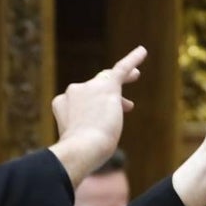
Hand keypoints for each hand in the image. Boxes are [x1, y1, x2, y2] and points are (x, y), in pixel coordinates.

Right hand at [49, 46, 144, 187]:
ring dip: (123, 78)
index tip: (105, 119)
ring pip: (109, 80)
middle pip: (93, 87)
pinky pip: (122, 68)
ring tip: (136, 75)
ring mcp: (89, 87)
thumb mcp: (78, 143)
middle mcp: (73, 91)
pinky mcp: (108, 86)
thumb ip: (84, 134)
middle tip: (123, 102)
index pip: (81, 100)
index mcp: (62, 103)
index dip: (94, 107)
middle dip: (106, 92)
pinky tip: (143, 51)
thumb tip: (94, 139)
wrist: (82, 149)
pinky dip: (133, 59)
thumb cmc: (80, 154)